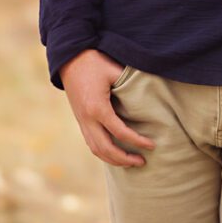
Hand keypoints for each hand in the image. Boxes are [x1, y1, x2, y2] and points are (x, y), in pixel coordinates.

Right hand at [60, 49, 155, 167]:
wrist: (69, 59)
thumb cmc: (94, 62)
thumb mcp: (113, 70)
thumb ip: (130, 82)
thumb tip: (151, 88)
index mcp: (97, 108)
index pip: (120, 132)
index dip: (137, 141)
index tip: (152, 145)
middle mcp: (87, 119)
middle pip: (106, 148)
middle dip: (125, 159)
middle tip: (142, 162)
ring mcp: (82, 121)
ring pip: (96, 149)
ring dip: (113, 160)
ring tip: (131, 162)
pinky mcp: (80, 120)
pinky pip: (91, 143)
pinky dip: (103, 153)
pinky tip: (115, 154)